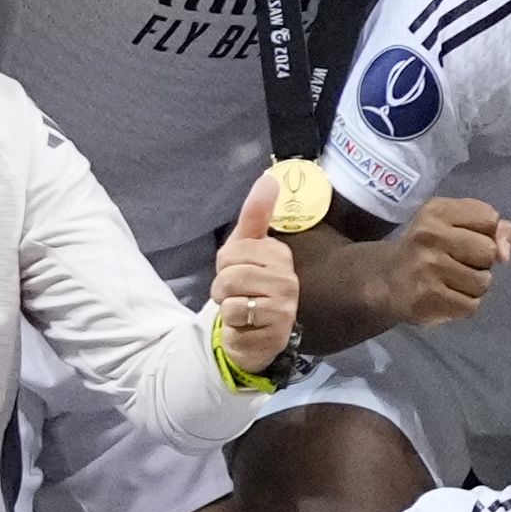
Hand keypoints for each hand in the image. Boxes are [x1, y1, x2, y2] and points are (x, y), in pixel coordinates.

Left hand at [212, 170, 300, 373]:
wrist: (252, 333)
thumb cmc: (247, 287)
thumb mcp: (244, 248)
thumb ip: (255, 215)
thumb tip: (269, 178)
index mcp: (280, 255)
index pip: (233, 251)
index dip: (225, 264)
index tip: (237, 272)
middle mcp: (288, 279)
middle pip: (231, 273)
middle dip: (222, 287)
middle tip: (237, 294)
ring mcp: (285, 306)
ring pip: (232, 296)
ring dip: (226, 306)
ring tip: (240, 310)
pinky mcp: (276, 331)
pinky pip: (236, 318)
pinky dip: (233, 325)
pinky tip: (246, 326)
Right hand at [362, 197, 510, 328]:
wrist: (385, 280)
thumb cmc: (428, 249)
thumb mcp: (456, 225)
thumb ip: (495, 230)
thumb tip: (507, 252)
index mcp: (437, 211)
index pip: (489, 218)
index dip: (486, 232)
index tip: (466, 238)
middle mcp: (430, 235)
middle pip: (489, 252)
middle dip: (481, 262)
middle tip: (457, 262)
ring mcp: (427, 268)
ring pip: (482, 282)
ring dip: (473, 286)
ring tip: (450, 281)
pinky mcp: (428, 298)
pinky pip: (471, 305)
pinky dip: (463, 305)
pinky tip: (445, 297)